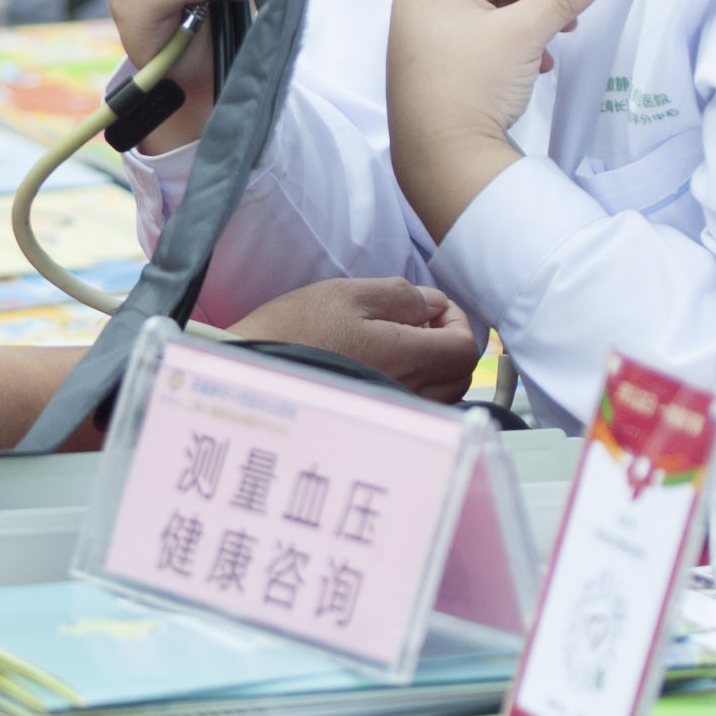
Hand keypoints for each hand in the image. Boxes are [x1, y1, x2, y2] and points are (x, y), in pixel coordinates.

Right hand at [223, 277, 480, 398]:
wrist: (250, 372)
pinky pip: (419, 409)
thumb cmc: (294, 330)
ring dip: (434, 366)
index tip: (433, 307)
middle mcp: (408, 393)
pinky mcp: (376, 422)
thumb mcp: (347, 294)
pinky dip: (417, 386)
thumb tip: (435, 305)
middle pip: (459, 376)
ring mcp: (393, 413)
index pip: (465, 349)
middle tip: (417, 321)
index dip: (459, 321)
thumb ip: (400, 296)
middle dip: (449, 342)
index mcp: (406, 358)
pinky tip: (387, 367)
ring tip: (398, 342)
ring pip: (442, 396)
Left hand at [384, 0, 612, 236]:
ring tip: (559, 33)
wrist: (444, 161)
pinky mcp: (438, 60)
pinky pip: (484, 32)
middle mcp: (423, 0)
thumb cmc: (467, 91)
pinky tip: (538, 60)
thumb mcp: (524, 33)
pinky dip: (515, 38)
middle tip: (575, 2)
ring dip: (532, 15)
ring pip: (494, 5)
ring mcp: (427, 32)